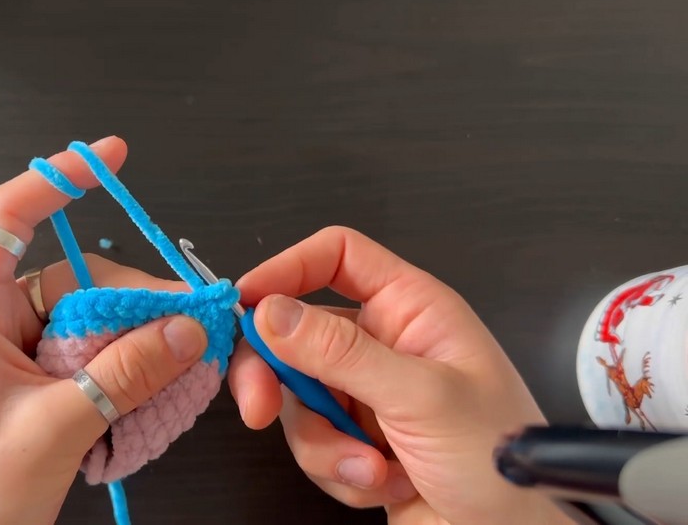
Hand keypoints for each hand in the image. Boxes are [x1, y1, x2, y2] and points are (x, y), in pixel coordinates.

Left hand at [0, 137, 205, 524]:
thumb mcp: (56, 427)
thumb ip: (126, 373)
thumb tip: (188, 328)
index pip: (6, 216)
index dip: (57, 177)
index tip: (112, 157)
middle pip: (72, 277)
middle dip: (133, 297)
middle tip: (191, 322)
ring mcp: (12, 353)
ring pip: (88, 319)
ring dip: (133, 338)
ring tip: (177, 365)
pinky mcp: (32, 382)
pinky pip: (87, 353)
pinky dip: (123, 365)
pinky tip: (151, 386)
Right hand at [228, 227, 572, 524]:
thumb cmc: (501, 459)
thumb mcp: (421, 397)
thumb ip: (341, 353)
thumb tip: (270, 312)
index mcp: (411, 309)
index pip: (337, 258)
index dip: (286, 269)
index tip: (244, 304)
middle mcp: (385, 346)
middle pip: (296, 334)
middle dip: (276, 377)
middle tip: (259, 407)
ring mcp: (368, 397)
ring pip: (299, 400)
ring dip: (325, 444)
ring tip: (373, 468)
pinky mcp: (357, 444)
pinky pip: (314, 446)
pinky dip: (341, 474)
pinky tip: (388, 486)